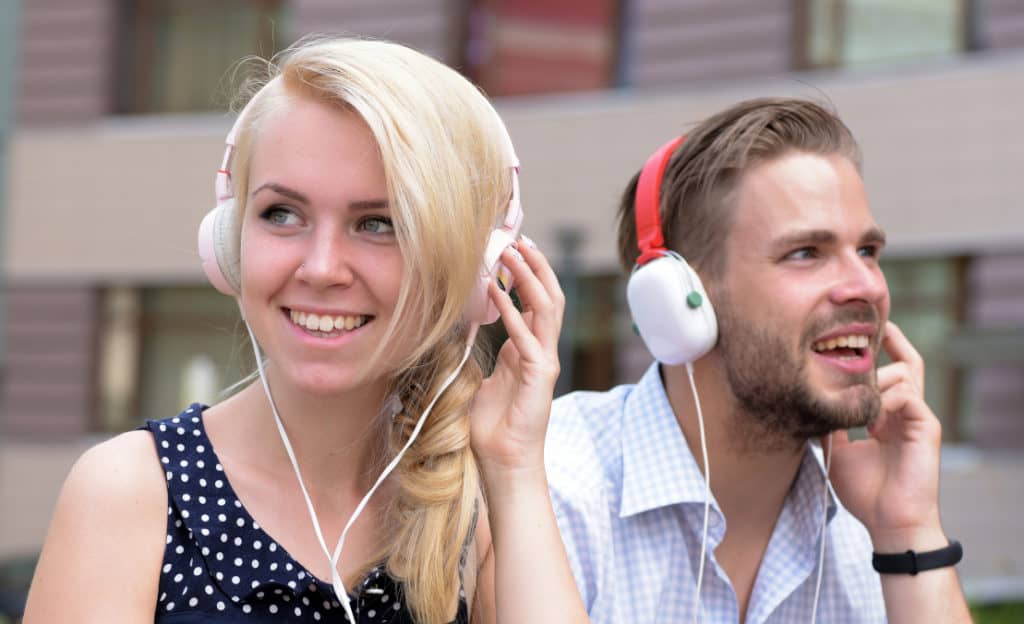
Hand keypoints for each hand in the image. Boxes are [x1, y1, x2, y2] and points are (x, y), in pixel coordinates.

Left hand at [470, 239, 564, 476]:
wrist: (504, 463)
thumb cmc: (490, 427)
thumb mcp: (481, 380)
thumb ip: (481, 354)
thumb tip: (461, 330)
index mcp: (527, 350)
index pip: (534, 301)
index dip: (525, 273)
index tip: (510, 247)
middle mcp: (541, 350)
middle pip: (548, 295)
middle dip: (535, 264)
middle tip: (517, 237)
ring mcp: (544, 361)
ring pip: (547, 307)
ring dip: (529, 277)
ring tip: (511, 253)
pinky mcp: (540, 376)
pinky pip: (528, 337)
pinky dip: (513, 312)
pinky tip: (496, 293)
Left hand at [824, 321, 946, 550]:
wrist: (889, 523)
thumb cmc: (865, 493)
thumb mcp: (836, 451)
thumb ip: (829, 425)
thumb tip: (810, 403)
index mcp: (888, 416)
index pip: (888, 373)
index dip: (878, 351)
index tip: (856, 332)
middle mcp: (905, 412)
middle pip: (907, 361)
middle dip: (888, 341)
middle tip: (865, 328)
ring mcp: (918, 417)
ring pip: (904, 373)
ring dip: (877, 379)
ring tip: (858, 401)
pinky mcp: (927, 427)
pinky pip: (909, 395)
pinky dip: (887, 398)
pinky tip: (870, 419)